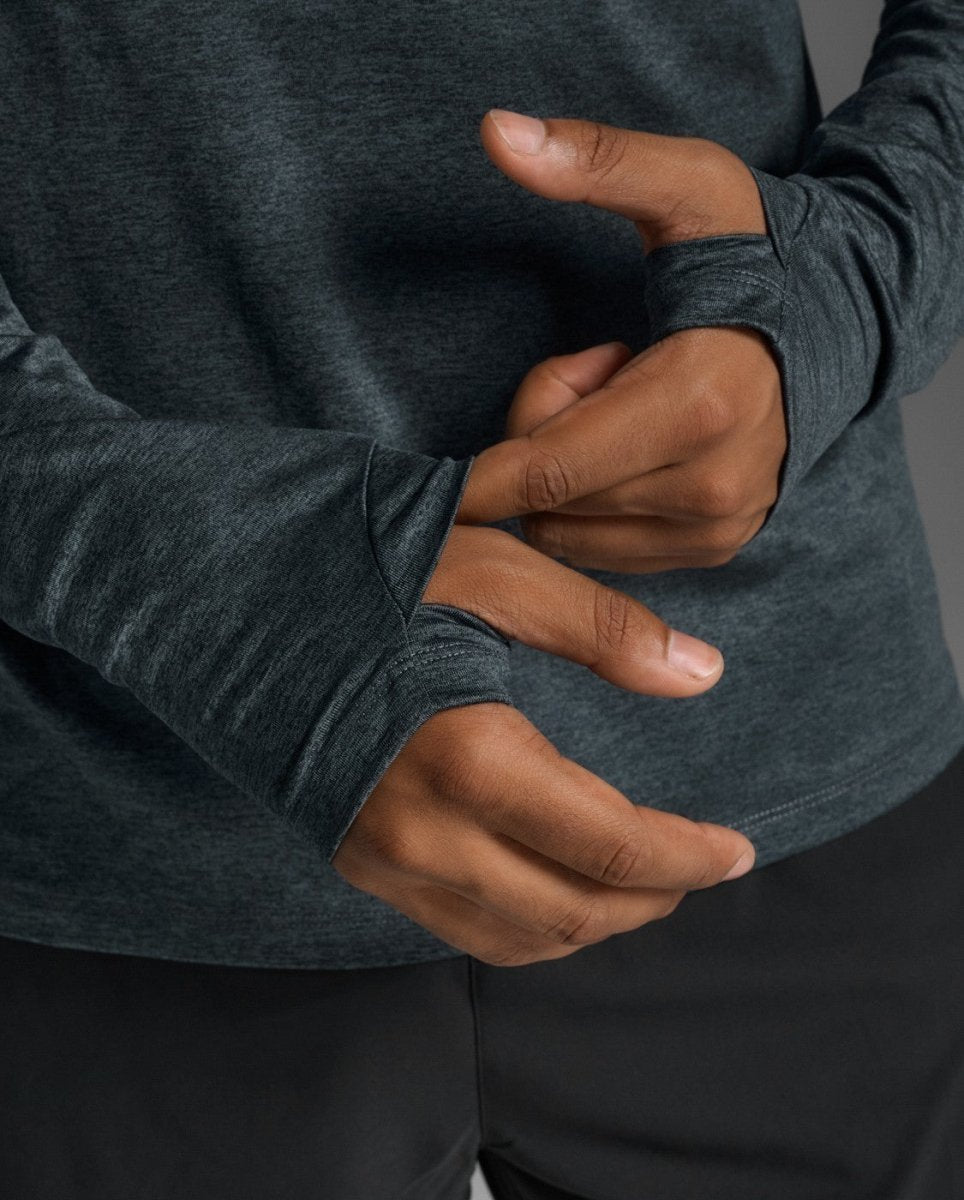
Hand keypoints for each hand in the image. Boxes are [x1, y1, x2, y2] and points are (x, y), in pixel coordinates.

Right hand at [332, 349, 755, 966]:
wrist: (204, 592)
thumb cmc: (346, 566)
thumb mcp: (486, 568)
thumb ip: (600, 628)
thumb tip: (700, 677)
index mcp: (468, 757)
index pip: (613, 848)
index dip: (689, 857)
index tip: (739, 849)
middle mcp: (421, 833)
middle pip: (571, 914)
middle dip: (652, 900)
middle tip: (701, 863)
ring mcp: (377, 857)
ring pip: (514, 938)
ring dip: (593, 920)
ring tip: (641, 879)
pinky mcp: (350, 856)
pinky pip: (457, 926)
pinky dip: (527, 920)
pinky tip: (551, 877)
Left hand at [456, 111, 786, 571]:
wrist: (837, 323)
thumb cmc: (750, 255)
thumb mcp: (682, 187)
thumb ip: (593, 161)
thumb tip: (496, 132)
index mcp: (699, 403)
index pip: (550, 468)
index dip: (482, 475)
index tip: (441, 469)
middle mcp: (712, 484)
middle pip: (552, 497)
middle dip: (538, 437)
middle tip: (593, 368)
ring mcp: (719, 525)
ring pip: (570, 530)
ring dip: (566, 474)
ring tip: (619, 403)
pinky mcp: (716, 546)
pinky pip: (602, 548)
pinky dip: (591, 503)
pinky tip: (633, 445)